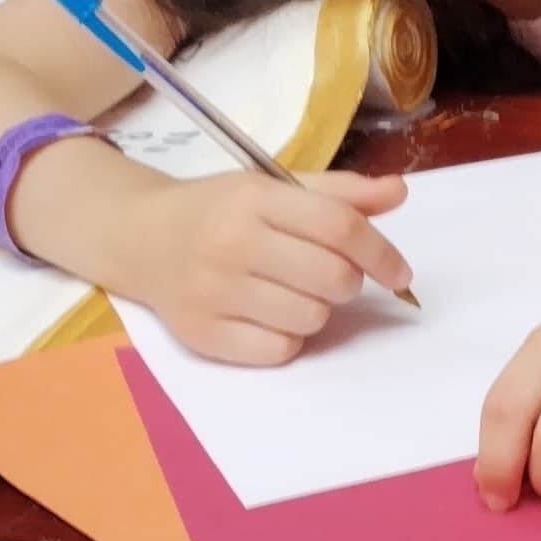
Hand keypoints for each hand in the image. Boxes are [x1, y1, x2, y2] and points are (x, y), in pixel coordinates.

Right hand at [123, 165, 412, 366]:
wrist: (140, 238)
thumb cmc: (219, 211)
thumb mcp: (274, 188)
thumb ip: (339, 193)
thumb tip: (399, 192)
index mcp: (253, 198)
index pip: (339, 228)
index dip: (381, 253)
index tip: (400, 273)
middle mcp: (231, 243)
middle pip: (333, 279)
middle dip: (347, 281)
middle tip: (327, 274)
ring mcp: (213, 291)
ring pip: (311, 319)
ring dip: (316, 310)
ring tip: (290, 291)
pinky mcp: (202, 333)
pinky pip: (280, 351)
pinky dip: (287, 339)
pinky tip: (267, 315)